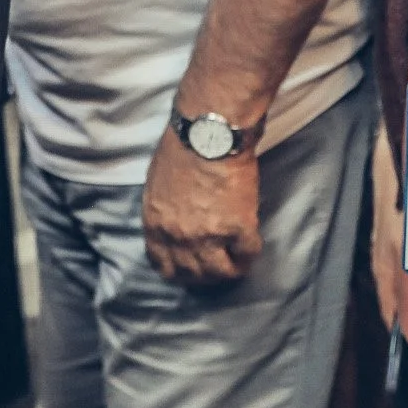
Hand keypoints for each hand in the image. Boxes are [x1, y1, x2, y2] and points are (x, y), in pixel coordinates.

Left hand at [142, 128, 260, 286]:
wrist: (208, 133)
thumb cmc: (180, 146)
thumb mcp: (156, 182)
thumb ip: (163, 209)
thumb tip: (173, 220)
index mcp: (156, 225)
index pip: (163, 264)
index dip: (178, 270)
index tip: (189, 267)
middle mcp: (180, 237)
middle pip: (193, 273)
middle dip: (205, 274)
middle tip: (216, 267)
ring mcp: (210, 236)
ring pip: (221, 272)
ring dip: (230, 270)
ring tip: (237, 263)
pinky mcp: (239, 227)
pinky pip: (247, 253)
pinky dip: (251, 253)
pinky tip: (251, 245)